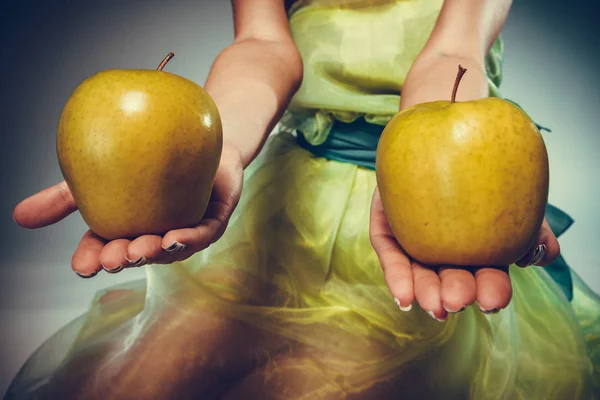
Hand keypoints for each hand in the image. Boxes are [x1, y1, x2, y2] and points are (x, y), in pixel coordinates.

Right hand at [13, 141, 243, 276]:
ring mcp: (185, 229)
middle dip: (124, 259)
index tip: (82, 266)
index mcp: (126, 229)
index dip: (94, 260)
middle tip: (114, 258)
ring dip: (156, 252)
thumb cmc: (145, 159)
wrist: (194, 135)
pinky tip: (176, 237)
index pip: (105, 249)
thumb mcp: (99, 174)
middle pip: (137, 253)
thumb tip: (17, 217)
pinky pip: (203, 234)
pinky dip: (191, 238)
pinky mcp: (212, 220)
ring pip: (171, 249)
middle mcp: (155, 234)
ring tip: (140, 248)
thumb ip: (63, 196)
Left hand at [369, 186, 559, 320]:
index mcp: (479, 248)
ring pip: (420, 273)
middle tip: (458, 301)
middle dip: (456, 294)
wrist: (436, 137)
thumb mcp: (516, 192)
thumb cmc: (478, 171)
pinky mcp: (388, 229)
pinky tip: (404, 296)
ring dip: (426, 292)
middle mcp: (447, 250)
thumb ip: (535, 224)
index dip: (490, 290)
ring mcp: (416, 241)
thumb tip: (538, 255)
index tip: (492, 301)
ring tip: (433, 305)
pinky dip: (397, 276)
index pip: (487, 274)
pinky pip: (391, 254)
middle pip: (452, 278)